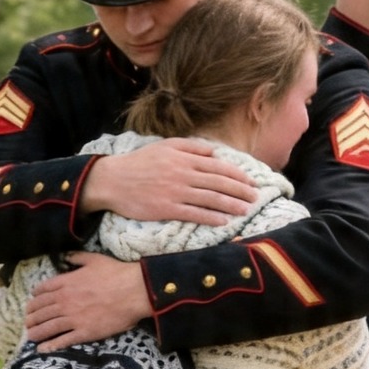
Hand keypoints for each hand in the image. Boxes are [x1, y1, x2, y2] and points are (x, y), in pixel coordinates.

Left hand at [22, 254, 148, 348]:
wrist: (134, 291)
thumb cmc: (117, 274)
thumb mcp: (94, 259)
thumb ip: (77, 257)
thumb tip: (66, 256)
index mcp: (66, 282)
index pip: (42, 291)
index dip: (34, 297)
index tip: (32, 303)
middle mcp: (65, 301)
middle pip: (41, 310)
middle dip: (31, 316)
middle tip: (27, 321)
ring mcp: (73, 318)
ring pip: (47, 326)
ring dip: (36, 332)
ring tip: (30, 335)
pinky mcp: (84, 332)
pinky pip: (62, 340)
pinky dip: (50, 345)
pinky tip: (42, 349)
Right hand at [82, 140, 258, 222]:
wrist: (113, 180)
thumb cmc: (139, 162)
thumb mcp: (165, 146)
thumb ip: (191, 148)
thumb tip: (214, 153)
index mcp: (184, 159)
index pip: (218, 167)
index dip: (238, 175)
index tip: (251, 182)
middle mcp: (183, 174)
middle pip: (219, 183)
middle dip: (240, 191)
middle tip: (255, 198)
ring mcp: (175, 192)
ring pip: (210, 199)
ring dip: (231, 205)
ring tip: (246, 210)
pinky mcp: (166, 208)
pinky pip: (193, 214)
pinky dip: (210, 218)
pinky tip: (223, 221)